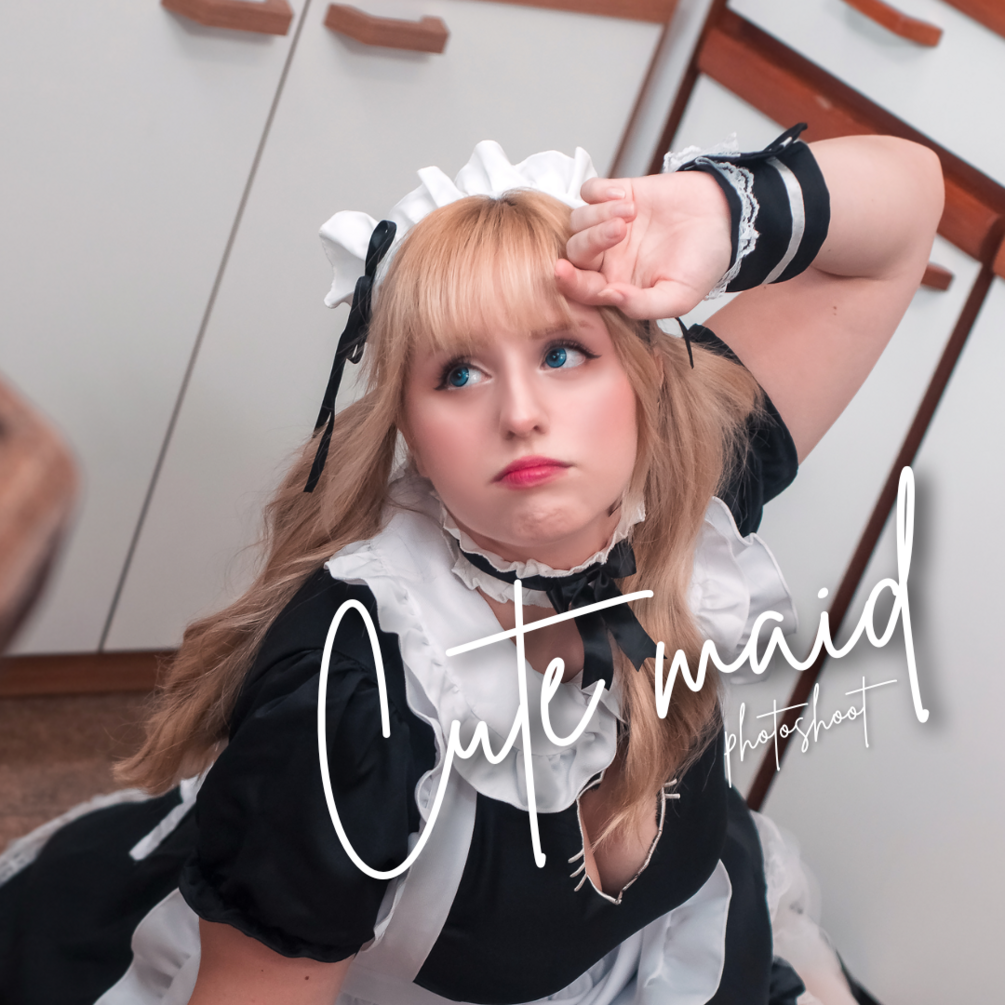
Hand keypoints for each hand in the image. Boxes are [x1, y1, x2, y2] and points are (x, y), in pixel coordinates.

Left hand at [555, 172, 732, 319]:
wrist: (726, 219)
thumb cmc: (704, 262)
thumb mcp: (680, 296)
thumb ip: (642, 305)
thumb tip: (608, 297)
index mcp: (617, 285)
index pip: (581, 288)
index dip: (567, 282)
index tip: (561, 271)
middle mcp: (608, 257)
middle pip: (574, 251)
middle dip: (591, 240)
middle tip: (621, 230)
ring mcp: (610, 224)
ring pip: (578, 220)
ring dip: (599, 214)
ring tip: (631, 212)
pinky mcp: (618, 194)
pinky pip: (589, 191)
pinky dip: (600, 192)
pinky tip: (626, 197)